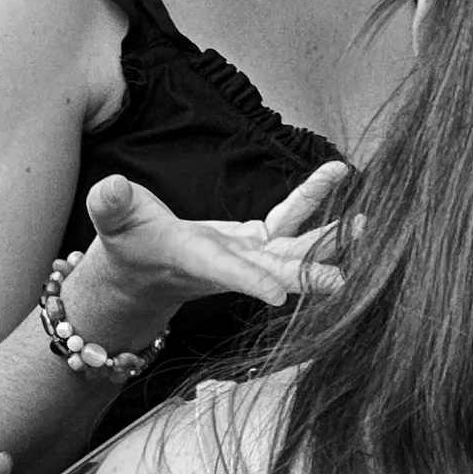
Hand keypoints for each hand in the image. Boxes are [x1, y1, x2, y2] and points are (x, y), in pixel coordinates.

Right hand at [67, 159, 350, 347]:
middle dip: (307, 275)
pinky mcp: (256, 239)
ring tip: (363, 224)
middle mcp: (231, 262)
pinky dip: (313, 200)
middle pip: (274, 271)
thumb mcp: (113, 220)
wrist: (141, 270)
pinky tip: (337, 177)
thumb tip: (109, 188)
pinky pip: (291, 218)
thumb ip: (111, 205)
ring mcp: (248, 252)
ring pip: (293, 247)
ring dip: (327, 239)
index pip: (225, 272)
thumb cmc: (126, 243)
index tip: (278, 296)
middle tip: (342, 281)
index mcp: (196, 260)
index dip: (250, 282)